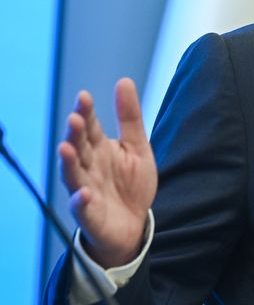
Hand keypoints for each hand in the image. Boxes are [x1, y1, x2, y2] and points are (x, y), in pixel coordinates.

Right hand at [59, 78, 156, 267]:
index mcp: (99, 149)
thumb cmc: (132, 184)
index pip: (90, 128)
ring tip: (66, 148)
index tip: (84, 96)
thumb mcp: (137, 147)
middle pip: (78, 148)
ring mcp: (86, 190)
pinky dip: (81, 201)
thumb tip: (123, 81)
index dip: (86, 113)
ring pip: (73, 175)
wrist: (135, 223)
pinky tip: (84, 193)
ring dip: (68, 163)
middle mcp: (88, 167)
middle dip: (75, 135)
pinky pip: (82, 208)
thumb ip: (129, 117)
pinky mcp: (90, 214)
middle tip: (74, 119)